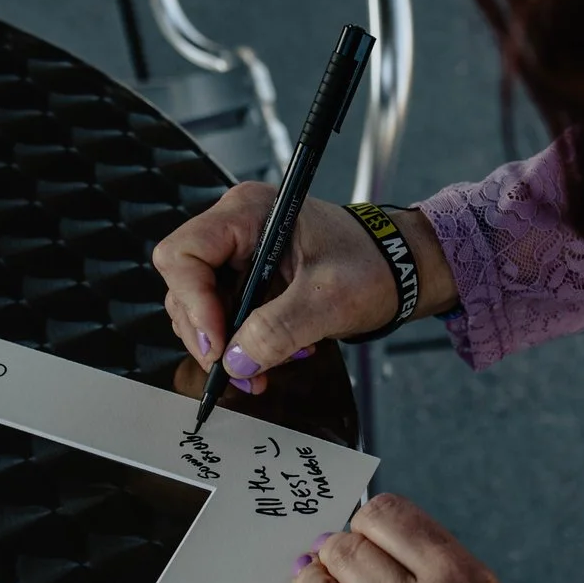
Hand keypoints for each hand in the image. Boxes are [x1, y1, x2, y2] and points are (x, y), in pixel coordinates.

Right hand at [152, 187, 454, 395]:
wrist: (399, 267)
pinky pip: (221, 313)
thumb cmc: (372, 265)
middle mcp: (234, 227)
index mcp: (248, 212)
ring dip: (224, 345)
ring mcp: (237, 253)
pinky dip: (238, 342)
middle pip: (184, 283)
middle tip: (237, 370)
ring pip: (197, 304)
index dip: (193, 303)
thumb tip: (235, 361)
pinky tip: (271, 354)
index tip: (219, 346)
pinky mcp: (245, 277)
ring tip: (261, 367)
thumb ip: (279, 329)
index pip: (184, 254)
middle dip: (208, 333)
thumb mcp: (329, 299)